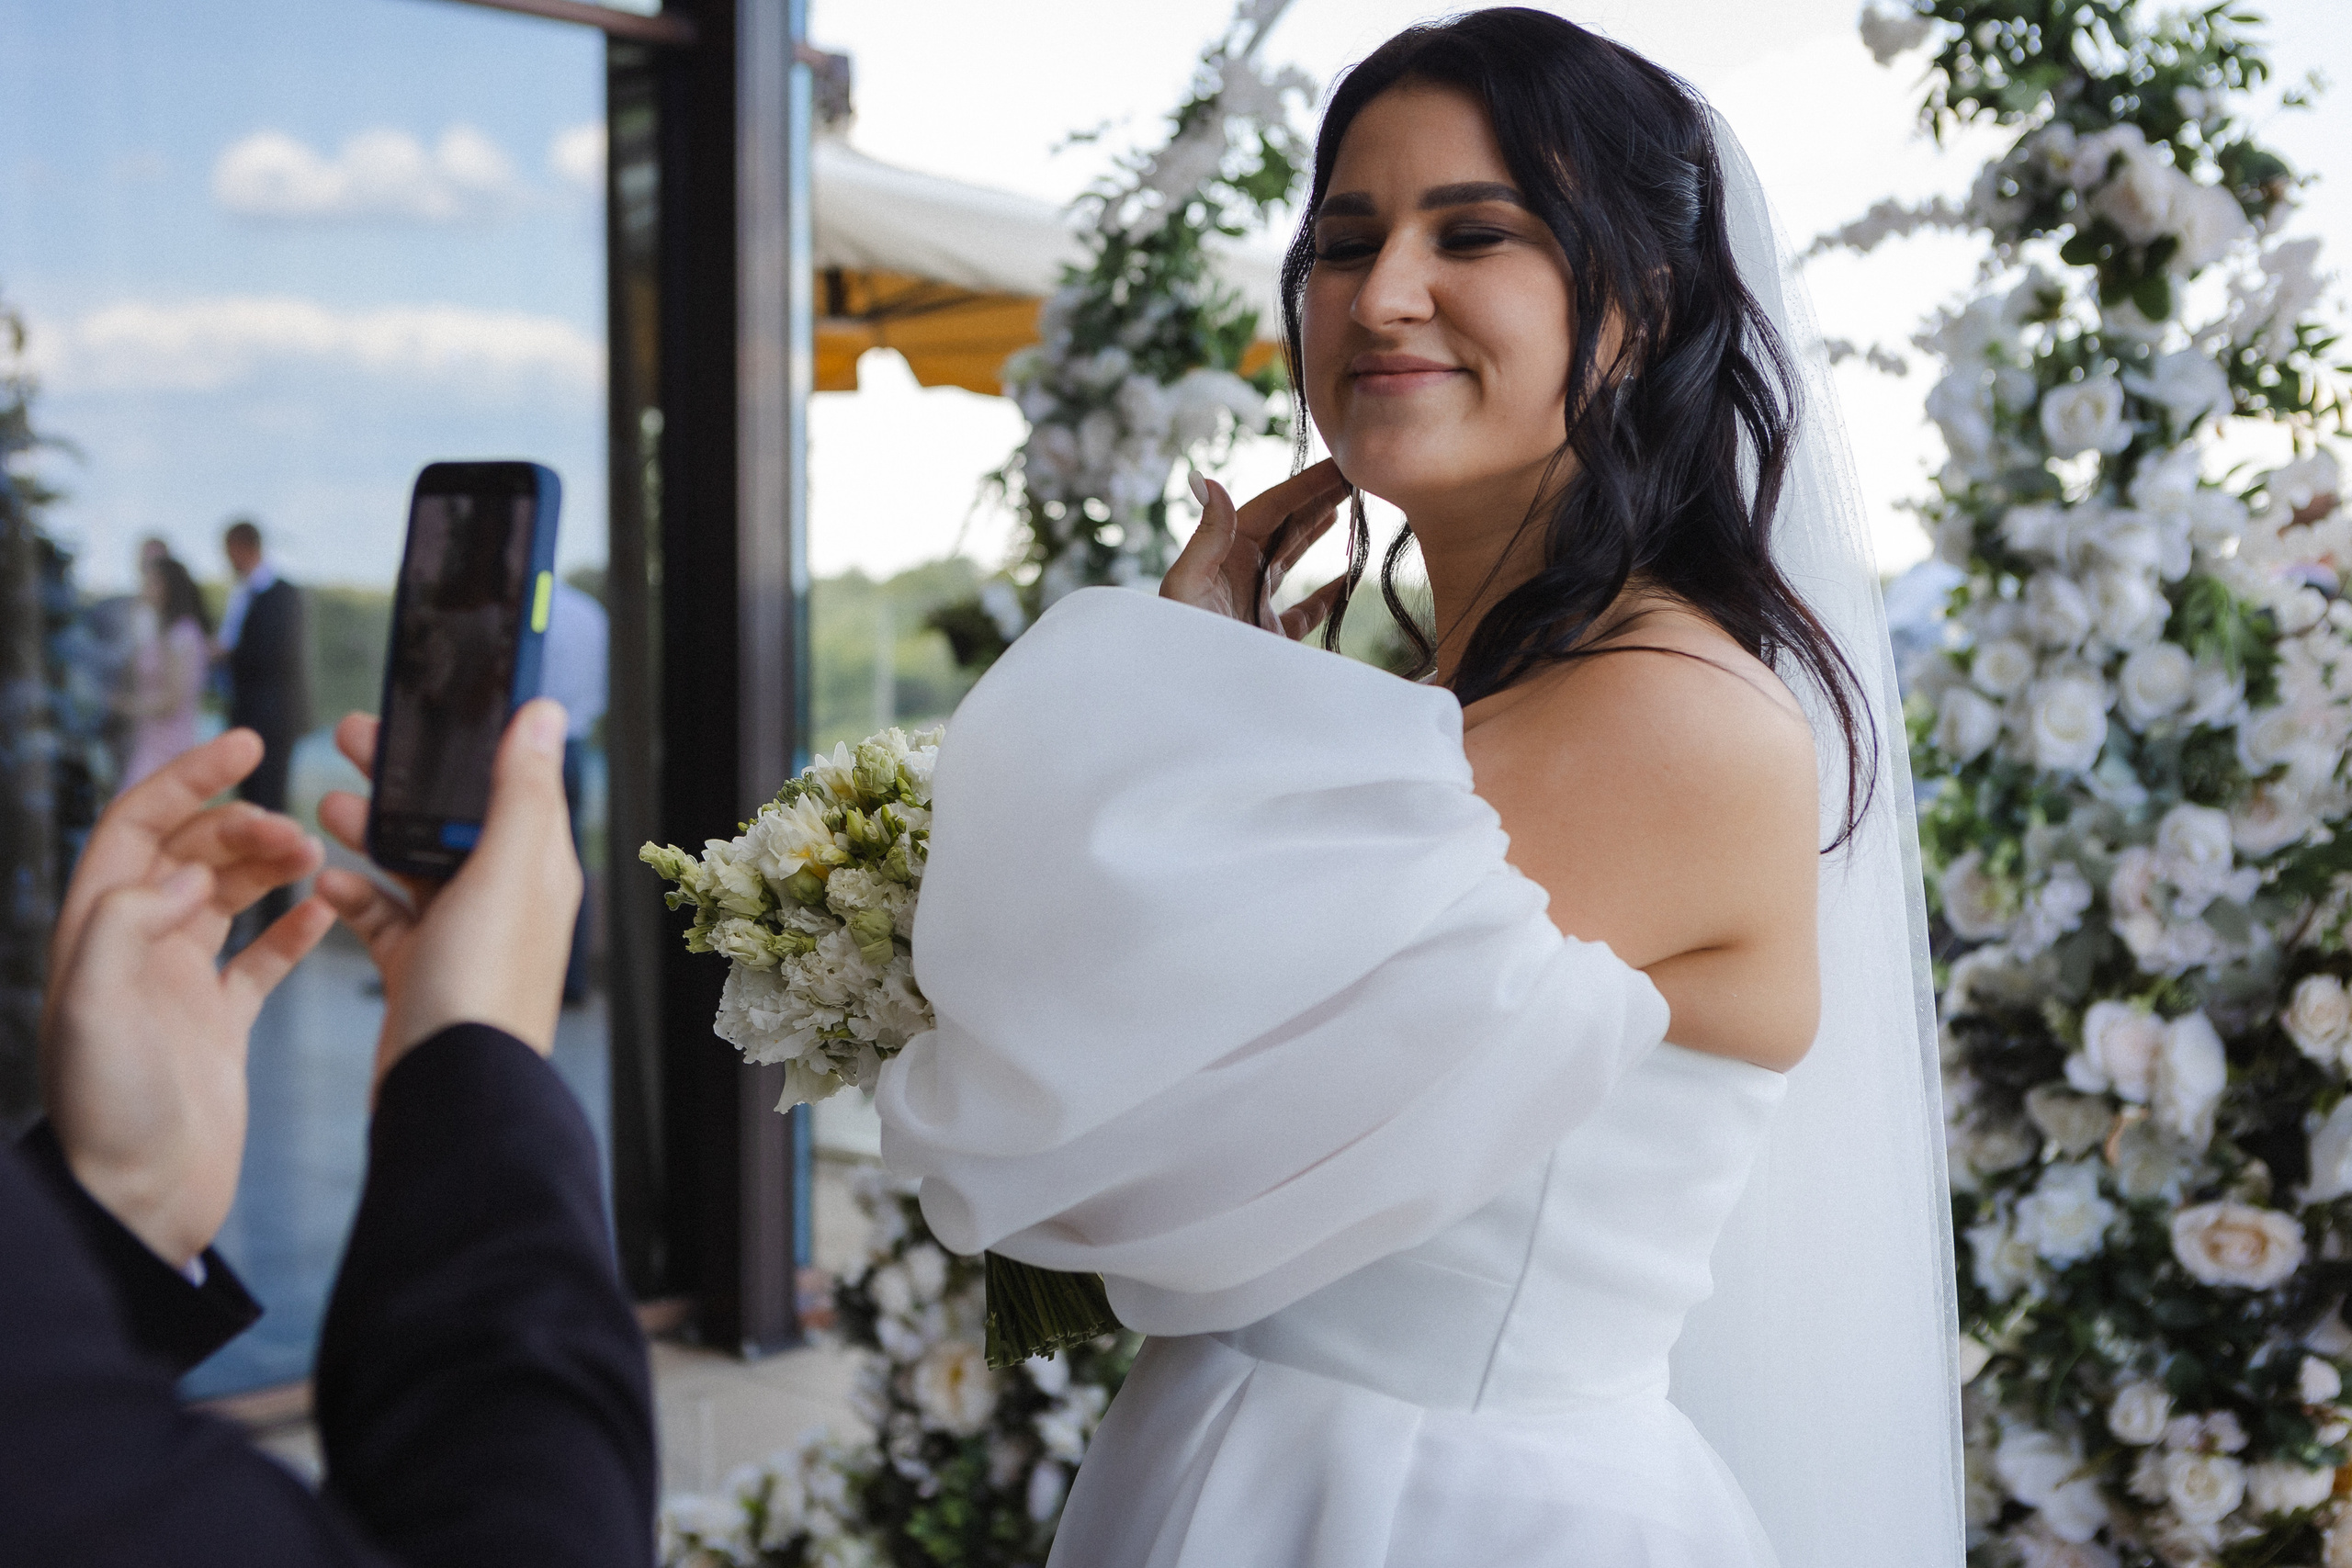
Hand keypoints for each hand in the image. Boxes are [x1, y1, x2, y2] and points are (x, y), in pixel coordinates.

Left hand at [43, 733, 335, 1267]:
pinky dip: (297, 926)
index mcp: (98, 933)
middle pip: (192, 851)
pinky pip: (263, 956)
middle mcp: (138, 950)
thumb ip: (129, 924)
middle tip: (297, 832)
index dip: (188, 777)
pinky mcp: (223, 1022)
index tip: (246, 743)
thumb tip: (190, 868)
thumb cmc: (108, 1114)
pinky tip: (328, 908)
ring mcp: (181, 984)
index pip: (140, 825)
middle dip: (245, 823)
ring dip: (273, 865)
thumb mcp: (93, 1009)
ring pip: (231, 893)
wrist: (138, 1204)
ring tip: (316, 858)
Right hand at [314, 700, 580, 1090]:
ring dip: (370, 832)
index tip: (419, 708)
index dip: (464, 744)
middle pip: (450, 819)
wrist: (449, 1089)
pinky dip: (354, 896)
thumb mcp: (505, 870)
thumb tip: (545, 713)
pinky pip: (383, 919)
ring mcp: (461, 936)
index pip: (506, 783)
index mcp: (536, 867)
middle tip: (348, 737)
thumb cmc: (484, 984)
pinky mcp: (420, 971)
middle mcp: (503, 898)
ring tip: (325, 804)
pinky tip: (325, 881)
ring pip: (411, 865)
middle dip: (402, 780)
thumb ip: (521, 790)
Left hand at [1160, 457, 1353, 638]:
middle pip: (1285, 527)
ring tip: (1347, 508)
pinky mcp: (1269, 639)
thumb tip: (1208, 478)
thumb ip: (1206, 537)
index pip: (1270, 508)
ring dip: (1318, 534)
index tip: (1338, 464)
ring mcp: (1254, 605)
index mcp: (1221, 556)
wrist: (1189, 707)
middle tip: (1354, 475)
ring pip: (1292, 559)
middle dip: (1317, 500)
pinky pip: (1304, 611)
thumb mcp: (1187, 587)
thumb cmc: (1179, 647)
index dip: (1304, 485)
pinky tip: (1348, 577)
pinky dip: (1327, 594)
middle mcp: (1238, 574)